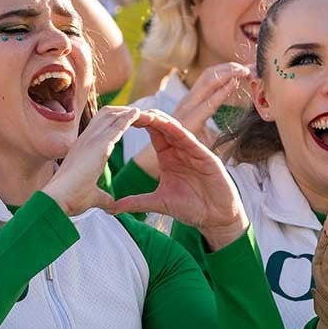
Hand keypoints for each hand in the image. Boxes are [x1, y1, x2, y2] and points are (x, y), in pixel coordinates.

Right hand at [42, 106, 138, 215]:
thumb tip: (111, 205)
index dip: (114, 122)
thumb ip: (103, 198)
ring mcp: (91, 139)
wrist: (58, 199)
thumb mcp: (91, 196)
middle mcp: (85, 140)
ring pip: (111, 114)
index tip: (128, 122)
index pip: (100, 127)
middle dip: (122, 111)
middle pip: (106, 115)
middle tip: (139, 112)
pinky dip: (130, 117)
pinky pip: (118, 124)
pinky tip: (141, 113)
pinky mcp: (100, 144)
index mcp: (82, 149)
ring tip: (143, 111)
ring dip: (127, 112)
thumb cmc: (69, 199)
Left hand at [114, 110, 246, 250]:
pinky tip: (170, 126)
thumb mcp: (159, 203)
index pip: (154, 135)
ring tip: (146, 113)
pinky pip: (192, 142)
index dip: (140, 125)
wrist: (216, 218)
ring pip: (177, 130)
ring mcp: (195, 152)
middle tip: (130, 110)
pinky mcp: (207, 157)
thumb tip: (111, 208)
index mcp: (169, 157)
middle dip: (147, 118)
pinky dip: (181, 133)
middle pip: (163, 127)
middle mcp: (181, 150)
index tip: (122, 118)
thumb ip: (137, 202)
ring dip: (162, 121)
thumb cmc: (192, 208)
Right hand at [132, 63, 248, 177]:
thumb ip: (218, 129)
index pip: (210, 77)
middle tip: (249, 65)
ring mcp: (187, 108)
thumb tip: (240, 135)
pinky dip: (222, 91)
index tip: (245, 66)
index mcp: (192, 101)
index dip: (227, 69)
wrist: (160, 161)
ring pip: (208, 80)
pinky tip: (234, 83)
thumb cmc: (185, 147)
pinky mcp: (190, 119)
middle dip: (230, 66)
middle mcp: (189, 100)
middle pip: (210, 73)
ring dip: (228, 72)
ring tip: (244, 70)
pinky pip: (208, 101)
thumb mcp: (204, 133)